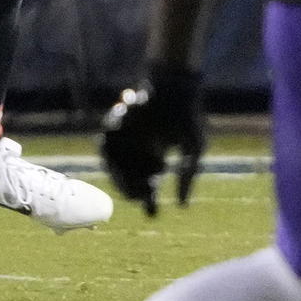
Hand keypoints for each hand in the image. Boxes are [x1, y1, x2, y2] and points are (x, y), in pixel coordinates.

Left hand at [99, 62, 204, 216]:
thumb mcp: (194, 150)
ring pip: (115, 168)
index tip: (153, 214)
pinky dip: (111, 158)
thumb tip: (182, 206)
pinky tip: (121, 165)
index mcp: (155, 159)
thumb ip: (188, 177)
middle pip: (128, 181)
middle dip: (133, 192)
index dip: (149, 202)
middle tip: (143, 195)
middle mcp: (137, 152)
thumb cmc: (187, 118)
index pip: (148, 188)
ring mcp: (125, 140)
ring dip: (120, 179)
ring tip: (132, 182)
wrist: (174, 87)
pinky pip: (105, 148)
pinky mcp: (115, 127)